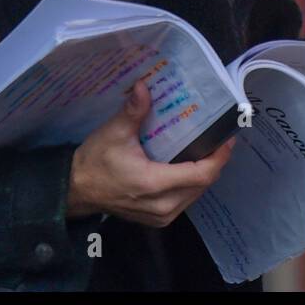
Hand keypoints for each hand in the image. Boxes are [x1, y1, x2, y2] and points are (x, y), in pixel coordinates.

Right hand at [65, 79, 235, 226]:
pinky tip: (188, 165)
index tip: (227, 138)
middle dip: (214, 161)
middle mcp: (163, 205)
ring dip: (203, 172)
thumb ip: (133, 110)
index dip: (219, 157)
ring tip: (206, 148)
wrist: (76, 189)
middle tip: (218, 137)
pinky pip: (185, 200)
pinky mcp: (159, 219)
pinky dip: (191, 183)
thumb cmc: (94, 161)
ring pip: (196, 193)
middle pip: (203, 184)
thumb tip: (144, 85)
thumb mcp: (113, 133)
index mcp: (154, 183)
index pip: (201, 174)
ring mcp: (161, 216)